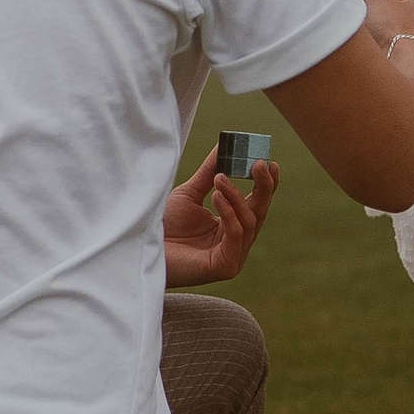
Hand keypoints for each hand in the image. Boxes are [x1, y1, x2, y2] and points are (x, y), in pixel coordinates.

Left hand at [163, 146, 276, 286]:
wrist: (145, 248)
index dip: (266, 184)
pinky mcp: (226, 266)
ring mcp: (234, 256)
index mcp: (231, 227)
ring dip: (236, 196)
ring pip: (249, 221)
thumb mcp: (190, 193)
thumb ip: (210, 172)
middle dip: (263, 186)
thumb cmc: (165, 225)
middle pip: (260, 212)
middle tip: (260, 163)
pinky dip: (229, 212)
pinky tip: (216, 196)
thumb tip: (224, 146)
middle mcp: (237, 242)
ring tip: (219, 178)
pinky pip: (236, 234)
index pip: (256, 205)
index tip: (269, 162)